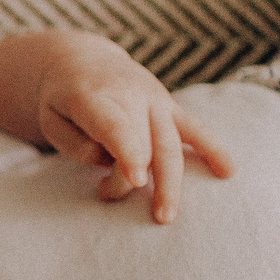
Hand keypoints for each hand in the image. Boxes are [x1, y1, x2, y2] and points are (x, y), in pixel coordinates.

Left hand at [0, 31, 232, 221]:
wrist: (84, 63)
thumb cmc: (63, 101)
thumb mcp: (51, 118)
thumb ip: (73, 142)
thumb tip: (106, 160)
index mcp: (94, 96)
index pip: (115, 125)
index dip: (128, 152)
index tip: (137, 180)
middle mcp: (130, 96)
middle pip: (146, 142)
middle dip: (151, 179)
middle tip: (155, 215)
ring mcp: (155, 101)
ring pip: (171, 142)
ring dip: (173, 181)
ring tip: (168, 216)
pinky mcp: (170, 108)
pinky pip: (195, 129)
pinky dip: (213, 149)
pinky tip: (228, 172)